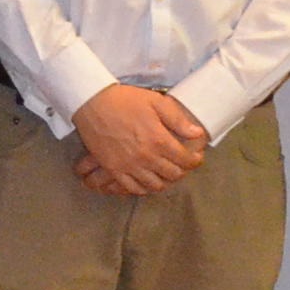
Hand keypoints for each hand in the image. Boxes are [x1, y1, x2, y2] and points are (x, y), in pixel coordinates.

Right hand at [72, 84, 208, 194]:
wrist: (93, 103)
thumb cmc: (125, 100)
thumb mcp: (156, 102)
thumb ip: (178, 119)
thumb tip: (197, 133)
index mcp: (159, 140)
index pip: (185, 160)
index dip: (195, 161)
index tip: (196, 157)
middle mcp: (146, 157)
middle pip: (173, 175)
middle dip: (182, 171)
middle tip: (182, 164)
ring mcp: (129, 166)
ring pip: (155, 185)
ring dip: (165, 181)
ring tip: (166, 173)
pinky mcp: (114, 170)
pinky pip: (132, 188)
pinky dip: (143, 188)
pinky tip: (147, 181)